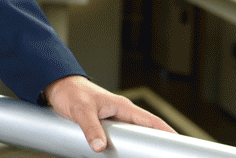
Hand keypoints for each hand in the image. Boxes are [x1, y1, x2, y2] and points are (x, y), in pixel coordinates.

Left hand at [43, 75, 176, 152]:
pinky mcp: (105, 123)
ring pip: (132, 133)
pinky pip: (120, 135)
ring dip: (139, 144)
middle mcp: (121, 112)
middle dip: (156, 141)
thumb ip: (91, 129)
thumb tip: (100, 147)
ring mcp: (114, 117)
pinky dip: (124, 144)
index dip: (166, 131)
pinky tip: (123, 153)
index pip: (151, 120)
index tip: (179, 143)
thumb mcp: (81, 111)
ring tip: (146, 155)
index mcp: (122, 106)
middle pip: (145, 129)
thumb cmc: (71, 92)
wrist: (57, 85)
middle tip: (164, 154)